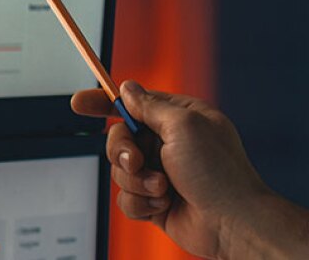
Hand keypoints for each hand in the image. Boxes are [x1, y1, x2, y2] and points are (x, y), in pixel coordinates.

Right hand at [72, 81, 271, 258]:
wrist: (229, 220)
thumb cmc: (217, 171)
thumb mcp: (184, 126)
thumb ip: (151, 107)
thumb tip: (129, 88)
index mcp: (182, 117)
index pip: (137, 102)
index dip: (106, 102)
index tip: (79, 103)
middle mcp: (171, 142)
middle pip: (120, 138)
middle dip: (123, 151)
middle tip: (138, 161)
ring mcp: (162, 172)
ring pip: (120, 171)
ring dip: (137, 182)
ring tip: (164, 188)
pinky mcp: (155, 200)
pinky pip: (126, 198)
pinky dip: (141, 203)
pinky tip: (164, 205)